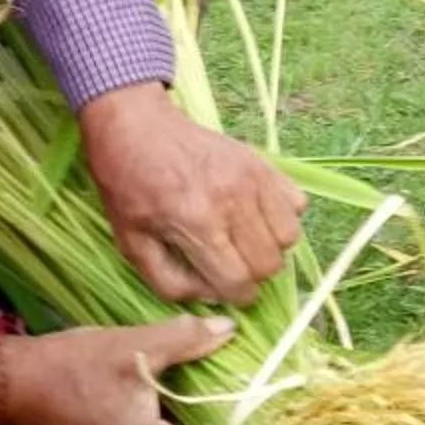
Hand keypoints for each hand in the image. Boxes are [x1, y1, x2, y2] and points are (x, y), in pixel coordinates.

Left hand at [77, 84, 305, 308]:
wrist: (137, 127)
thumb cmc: (128, 187)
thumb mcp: (132, 245)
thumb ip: (172, 283)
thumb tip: (215, 297)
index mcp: (195, 223)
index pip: (238, 282)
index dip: (235, 296)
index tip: (225, 288)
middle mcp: (231, 200)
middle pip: (269, 264)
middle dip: (252, 276)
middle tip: (231, 264)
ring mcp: (252, 178)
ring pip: (289, 238)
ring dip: (270, 248)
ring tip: (244, 240)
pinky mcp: (262, 162)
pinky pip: (296, 204)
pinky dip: (282, 217)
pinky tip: (255, 215)